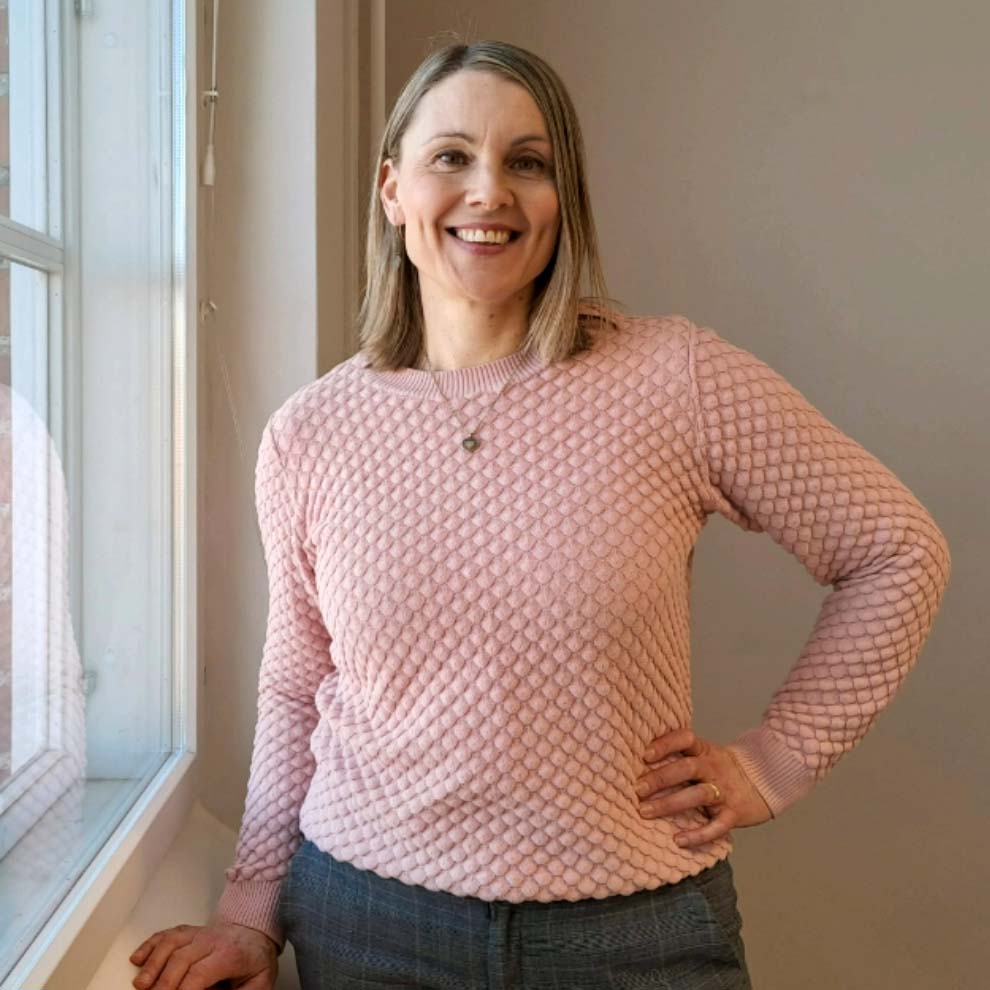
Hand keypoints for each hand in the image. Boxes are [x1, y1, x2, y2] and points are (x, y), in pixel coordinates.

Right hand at [129, 922, 277, 989]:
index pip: (200, 973)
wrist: (258, 935)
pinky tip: (137, 959)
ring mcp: (198, 933)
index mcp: (231, 955)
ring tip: (140, 985)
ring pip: (171, 943)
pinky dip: (150, 945)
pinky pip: (167, 934)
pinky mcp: (189, 931)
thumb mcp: (259, 983)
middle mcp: (212, 940)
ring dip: (152, 964)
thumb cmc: (256, 962)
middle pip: (181, 959)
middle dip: (163, 983)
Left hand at [635, 728, 773, 848]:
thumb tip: (638, 761)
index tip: (645, 755)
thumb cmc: (721, 768)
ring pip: (698, 795)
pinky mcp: (734, 814)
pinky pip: (717, 826)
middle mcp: (714, 768)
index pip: (686, 739)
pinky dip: (698, 835)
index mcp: (705, 751)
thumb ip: (680, 755)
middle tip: (637, 789)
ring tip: (645, 812)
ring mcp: (725, 791)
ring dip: (669, 804)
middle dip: (660, 778)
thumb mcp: (704, 754)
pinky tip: (678, 840)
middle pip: (687, 768)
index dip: (666, 744)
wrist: (764, 781)